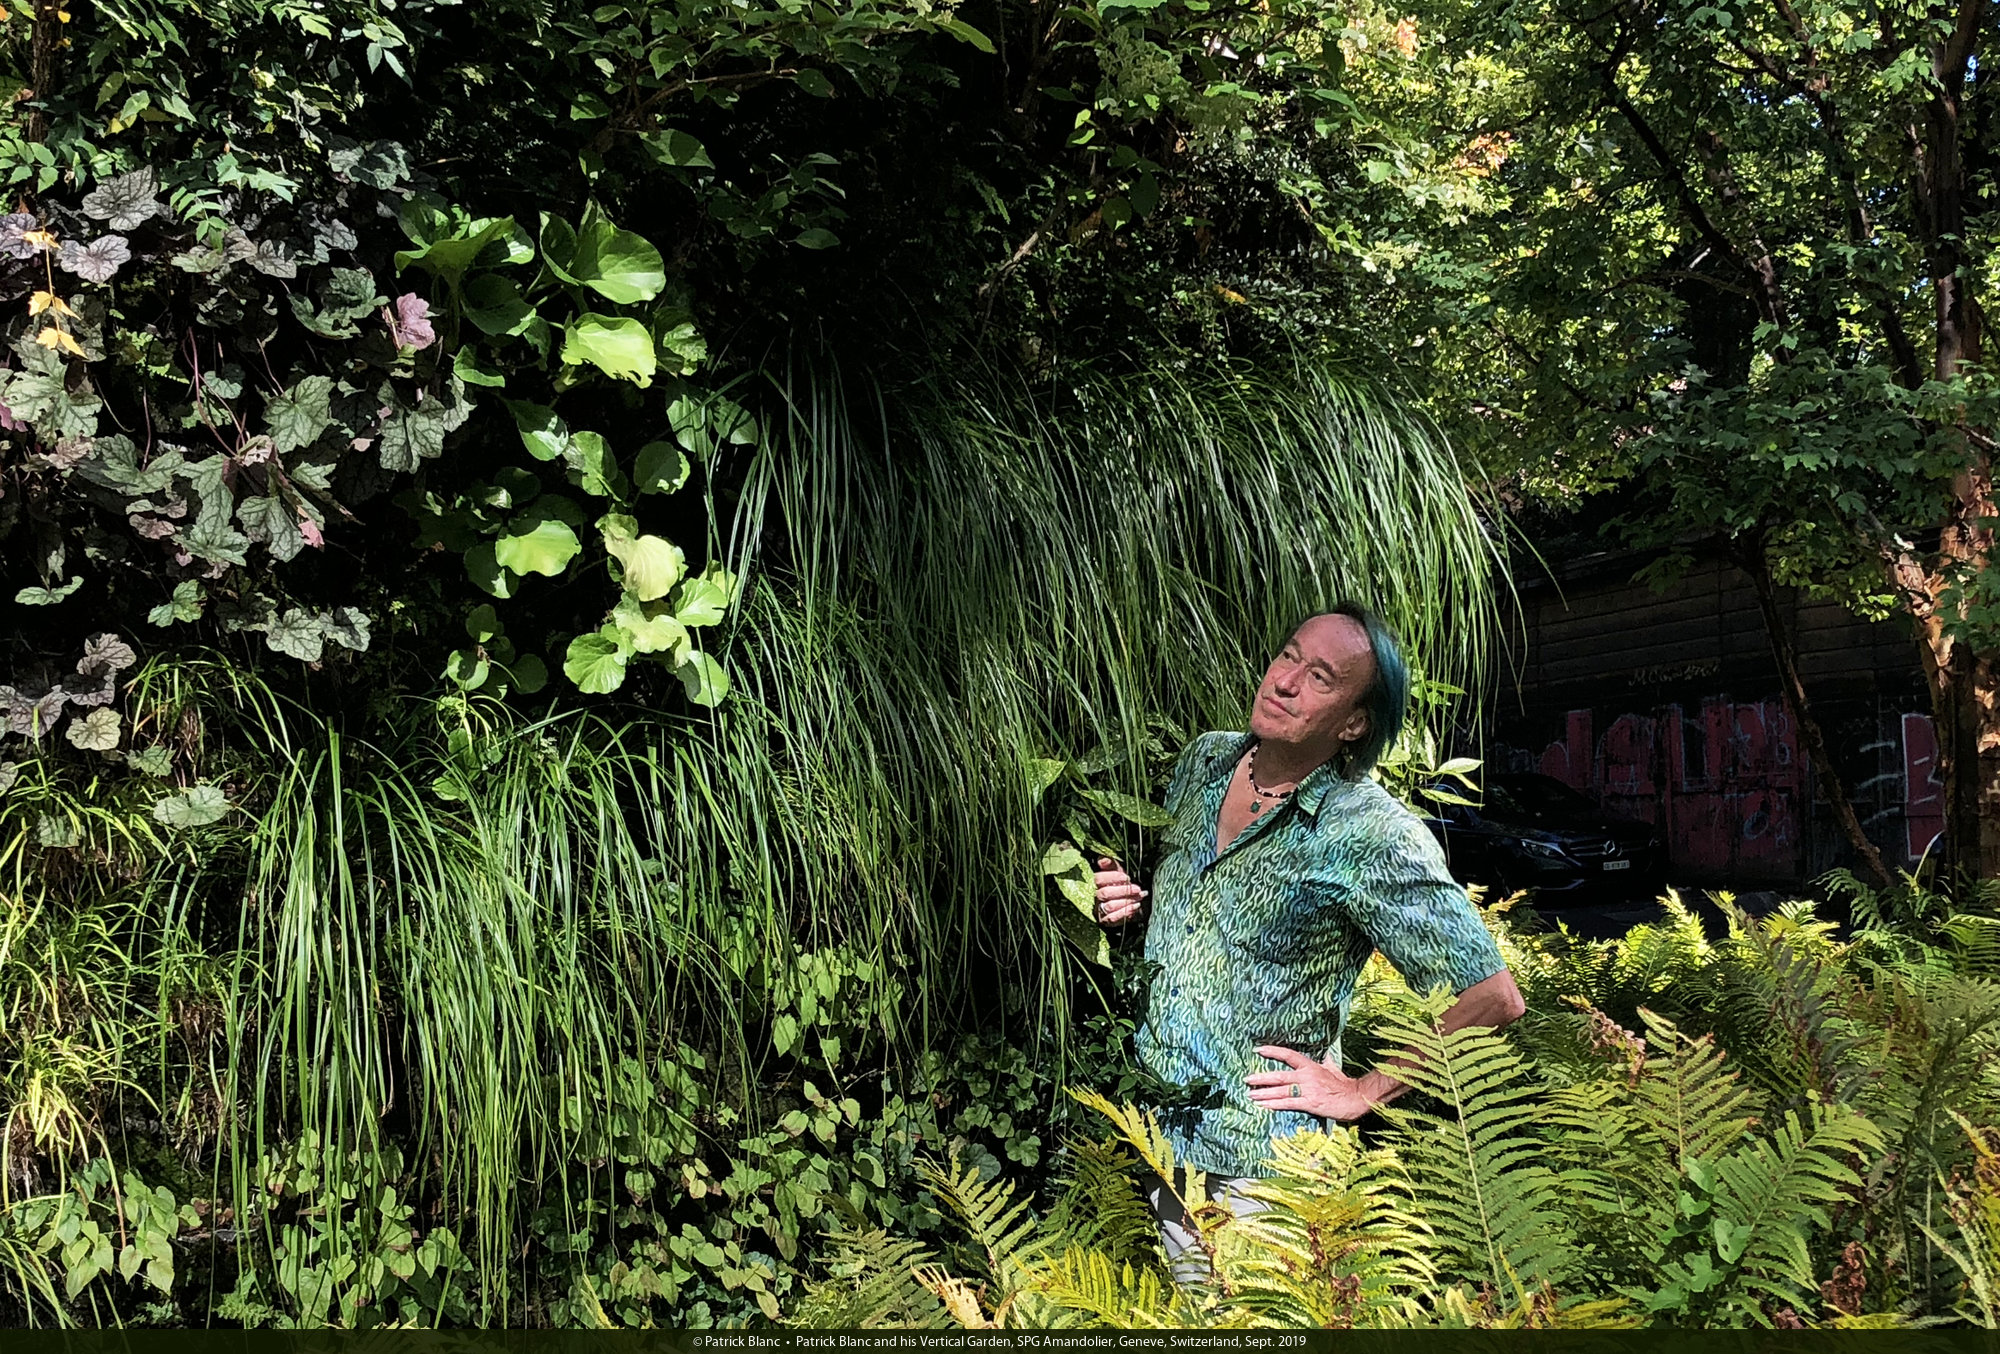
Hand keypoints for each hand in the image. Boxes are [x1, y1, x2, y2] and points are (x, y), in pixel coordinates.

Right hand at [1093, 856, 1146, 925]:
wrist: (1129, 901)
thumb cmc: (1121, 884)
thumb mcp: (1117, 871)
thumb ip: (1111, 864)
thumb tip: (1102, 859)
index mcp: (1095, 882)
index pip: (1099, 879)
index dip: (1113, 878)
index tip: (1126, 877)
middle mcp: (1094, 896)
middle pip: (1104, 893)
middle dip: (1123, 891)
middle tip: (1137, 889)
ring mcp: (1098, 909)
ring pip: (1109, 906)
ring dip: (1126, 902)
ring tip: (1138, 897)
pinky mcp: (1105, 921)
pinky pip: (1112, 918)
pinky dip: (1125, 912)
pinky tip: (1135, 906)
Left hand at [1245, 1044, 1392, 1121]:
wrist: (1355, 1098)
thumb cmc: (1343, 1084)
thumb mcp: (1332, 1068)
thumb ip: (1325, 1061)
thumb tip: (1324, 1054)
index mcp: (1310, 1065)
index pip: (1288, 1055)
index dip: (1272, 1051)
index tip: (1258, 1050)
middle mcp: (1306, 1076)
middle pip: (1279, 1075)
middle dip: (1261, 1078)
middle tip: (1247, 1079)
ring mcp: (1307, 1089)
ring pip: (1280, 1091)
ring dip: (1264, 1093)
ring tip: (1250, 1095)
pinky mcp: (1310, 1103)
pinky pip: (1288, 1103)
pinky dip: (1274, 1105)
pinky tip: (1263, 1106)